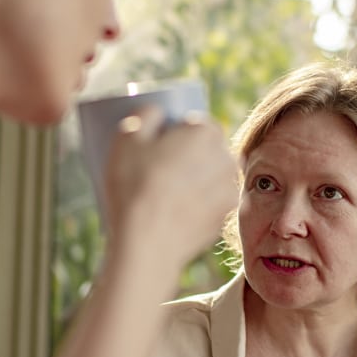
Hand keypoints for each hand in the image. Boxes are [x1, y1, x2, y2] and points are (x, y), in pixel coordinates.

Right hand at [103, 106, 237, 270]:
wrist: (146, 245)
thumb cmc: (134, 187)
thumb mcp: (127, 136)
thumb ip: (145, 114)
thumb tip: (157, 112)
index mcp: (205, 133)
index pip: (197, 123)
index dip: (178, 132)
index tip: (161, 145)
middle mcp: (226, 159)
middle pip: (208, 150)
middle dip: (191, 155)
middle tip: (162, 169)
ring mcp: (229, 191)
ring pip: (212, 177)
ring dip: (197, 180)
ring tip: (167, 193)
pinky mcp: (225, 219)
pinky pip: (211, 203)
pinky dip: (199, 205)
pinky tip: (176, 212)